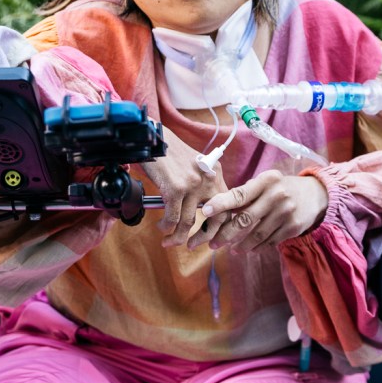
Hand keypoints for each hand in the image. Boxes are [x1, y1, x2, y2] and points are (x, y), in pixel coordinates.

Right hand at [142, 128, 229, 247]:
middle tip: (193, 245)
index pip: (228, 205)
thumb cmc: (169, 152)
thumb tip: (196, 209)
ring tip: (169, 241)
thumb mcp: (193, 165)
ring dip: (178, 236)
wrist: (153, 137)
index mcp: (216, 172)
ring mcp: (193, 185)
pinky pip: (173, 217)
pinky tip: (162, 227)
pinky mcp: (176, 189)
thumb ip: (200, 183)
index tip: (212, 236)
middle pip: (217, 218)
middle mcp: (209, 179)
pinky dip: (166, 227)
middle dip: (205, 237)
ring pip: (189, 222)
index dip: (221, 225)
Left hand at [191, 170, 327, 252]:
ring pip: (256, 234)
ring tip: (230, 249)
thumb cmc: (281, 188)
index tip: (206, 211)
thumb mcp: (266, 183)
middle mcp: (276, 196)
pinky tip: (248, 249)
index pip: (240, 194)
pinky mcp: (293, 227)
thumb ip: (246, 194)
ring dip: (240, 245)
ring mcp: (286, 212)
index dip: (222, 203)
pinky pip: (269, 241)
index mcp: (266, 181)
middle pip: (245, 219)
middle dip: (226, 233)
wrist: (316, 194)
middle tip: (212, 243)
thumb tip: (217, 208)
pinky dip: (257, 247)